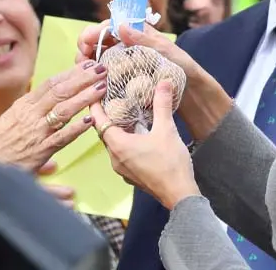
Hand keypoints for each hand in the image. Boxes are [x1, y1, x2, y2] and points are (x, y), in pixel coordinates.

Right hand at [0, 60, 107, 171]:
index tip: (87, 65)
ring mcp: (36, 131)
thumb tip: (54, 107)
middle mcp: (30, 114)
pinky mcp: (39, 150)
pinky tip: (90, 120)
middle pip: (60, 91)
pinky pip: (61, 137)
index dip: (71, 73)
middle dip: (82, 79)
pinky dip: (76, 128)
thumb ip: (36, 112)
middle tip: (100, 69)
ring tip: (101, 88)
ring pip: (63, 109)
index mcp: (25, 104)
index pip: (51, 83)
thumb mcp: (15, 120)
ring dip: (84, 97)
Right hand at [78, 21, 233, 140]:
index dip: (95, 32)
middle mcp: (128, 47)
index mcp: (137, 34)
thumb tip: (120, 26)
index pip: (109, 27)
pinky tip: (91, 84)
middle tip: (82, 58)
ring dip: (88, 63)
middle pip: (99, 43)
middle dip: (86, 48)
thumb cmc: (183, 68)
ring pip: (99, 60)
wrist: (192, 94)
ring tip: (84, 70)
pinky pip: (106, 78)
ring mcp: (125, 65)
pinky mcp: (124, 82)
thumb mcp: (166, 51)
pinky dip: (96, 78)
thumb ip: (144, 40)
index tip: (87, 41)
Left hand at [92, 81, 199, 209]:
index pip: (98, 121)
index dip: (96, 105)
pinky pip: (122, 153)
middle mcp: (115, 158)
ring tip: (126, 114)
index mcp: (118, 145)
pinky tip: (137, 134)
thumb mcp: (167, 129)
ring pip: (113, 143)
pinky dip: (125, 141)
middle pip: (104, 132)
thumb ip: (162, 104)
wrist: (179, 194)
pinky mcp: (131, 175)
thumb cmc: (171, 163)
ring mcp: (122, 169)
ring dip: (117, 129)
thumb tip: (163, 81)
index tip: (96, 91)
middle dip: (107, 115)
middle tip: (112, 98)